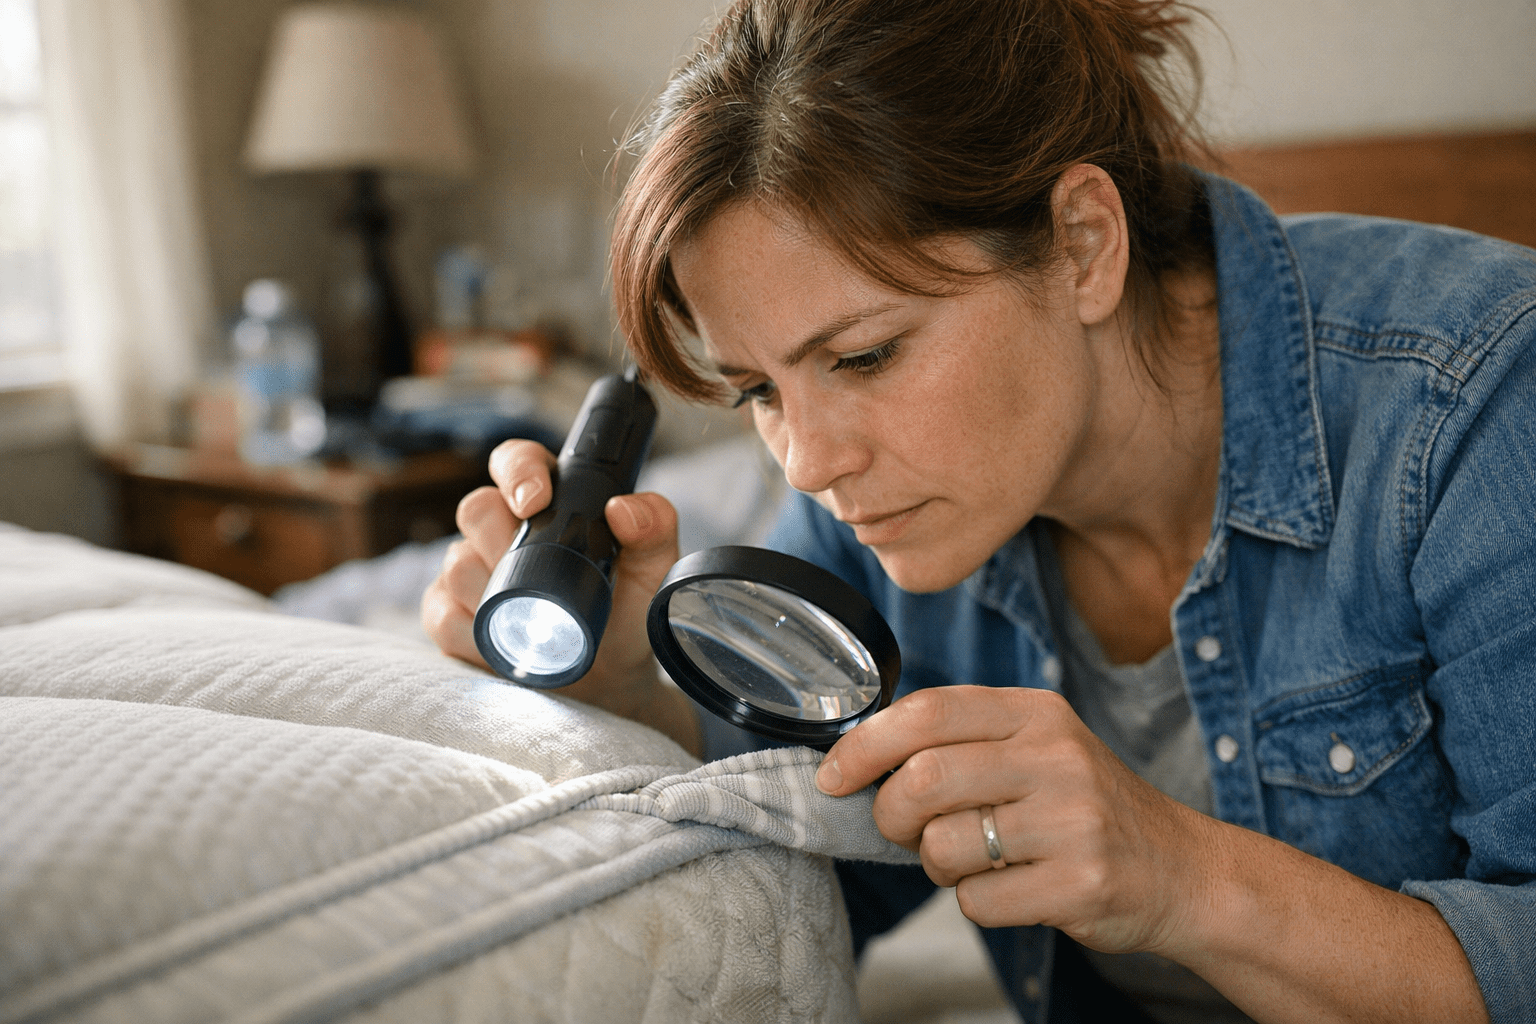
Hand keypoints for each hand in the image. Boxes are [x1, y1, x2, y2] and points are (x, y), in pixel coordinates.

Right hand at [422, 438, 699, 748]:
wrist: (608, 679)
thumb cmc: (626, 614)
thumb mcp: (653, 573)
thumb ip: (655, 530)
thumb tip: (623, 510)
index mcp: (550, 501)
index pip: (516, 461)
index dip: (517, 472)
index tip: (534, 502)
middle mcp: (501, 527)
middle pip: (477, 507)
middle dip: (506, 543)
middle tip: (544, 577)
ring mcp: (469, 569)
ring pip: (458, 563)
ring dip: (496, 595)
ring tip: (537, 619)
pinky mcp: (447, 614)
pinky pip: (442, 616)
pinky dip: (474, 634)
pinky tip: (506, 643)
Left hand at [814, 684, 1217, 955]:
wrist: (1182, 869)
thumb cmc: (1085, 807)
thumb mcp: (1036, 748)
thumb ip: (960, 741)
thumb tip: (857, 758)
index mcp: (1036, 713)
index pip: (925, 713)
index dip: (864, 745)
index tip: (833, 776)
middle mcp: (1056, 757)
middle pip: (922, 779)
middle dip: (890, 814)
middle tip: (901, 829)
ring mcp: (1072, 821)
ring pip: (942, 845)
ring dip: (936, 864)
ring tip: (972, 860)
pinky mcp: (1079, 883)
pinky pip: (977, 901)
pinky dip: (975, 903)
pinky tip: (1012, 888)